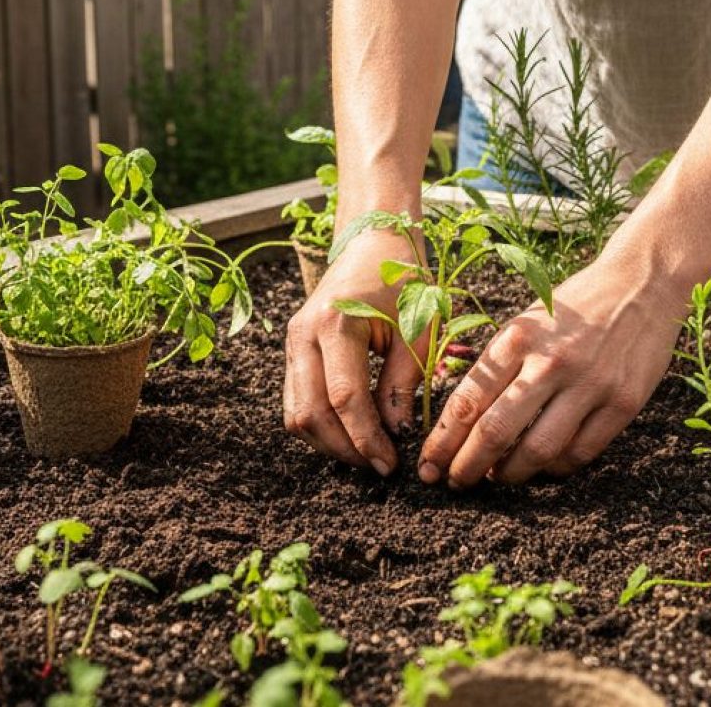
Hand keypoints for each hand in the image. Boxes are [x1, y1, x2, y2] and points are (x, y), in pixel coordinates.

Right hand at [283, 228, 427, 474]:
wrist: (372, 244)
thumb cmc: (403, 281)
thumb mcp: (419, 329)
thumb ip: (404, 382)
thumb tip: (397, 433)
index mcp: (337, 323)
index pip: (344, 398)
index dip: (366, 438)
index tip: (391, 464)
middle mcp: (304, 334)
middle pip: (310, 412)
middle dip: (345, 449)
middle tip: (380, 466)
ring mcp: (292, 343)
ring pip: (296, 413)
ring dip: (329, 442)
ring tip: (367, 453)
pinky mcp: (292, 351)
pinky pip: (296, 401)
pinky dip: (320, 425)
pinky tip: (351, 433)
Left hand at [418, 252, 692, 486]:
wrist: (641, 283)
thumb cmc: (574, 307)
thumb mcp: (526, 321)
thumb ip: (498, 364)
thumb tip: (462, 420)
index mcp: (518, 338)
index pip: (468, 402)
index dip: (443, 441)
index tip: (429, 464)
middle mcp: (551, 362)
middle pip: (495, 433)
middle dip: (466, 466)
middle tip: (453, 482)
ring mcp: (590, 384)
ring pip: (538, 452)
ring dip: (510, 474)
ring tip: (497, 476)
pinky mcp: (623, 403)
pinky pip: (580, 453)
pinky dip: (555, 469)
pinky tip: (542, 467)